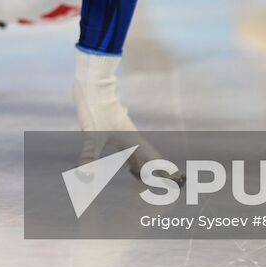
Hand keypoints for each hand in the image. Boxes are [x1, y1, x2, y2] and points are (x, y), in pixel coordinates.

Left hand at [73, 48, 166, 175]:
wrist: (93, 86)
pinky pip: (128, 150)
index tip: (180, 178)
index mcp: (132, 140)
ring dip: (145, 166)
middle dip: (160, 170)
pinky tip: (129, 163)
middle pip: (149, 158)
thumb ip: (89, 156)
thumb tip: (85, 176)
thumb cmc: (95, 109)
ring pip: (139, 154)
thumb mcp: (91, 135)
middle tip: (175, 180)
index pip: (153, 160)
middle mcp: (130, 138)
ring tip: (151, 177)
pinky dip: (132, 160)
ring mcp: (122, 134)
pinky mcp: (113, 131)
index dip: (165, 170)